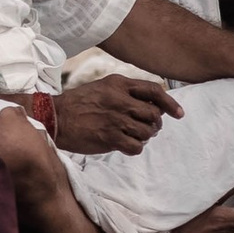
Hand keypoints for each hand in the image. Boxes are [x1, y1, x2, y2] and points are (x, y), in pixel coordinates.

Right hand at [53, 74, 182, 155]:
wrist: (55, 117)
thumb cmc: (79, 103)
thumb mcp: (103, 87)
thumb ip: (126, 92)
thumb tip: (151, 104)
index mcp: (118, 84)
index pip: (154, 91)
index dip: (170, 103)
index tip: (178, 113)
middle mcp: (119, 100)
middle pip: (153, 114)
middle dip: (155, 123)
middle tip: (148, 127)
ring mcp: (115, 120)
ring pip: (147, 132)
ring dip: (144, 137)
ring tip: (133, 136)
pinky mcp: (109, 138)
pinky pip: (136, 147)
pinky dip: (134, 148)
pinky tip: (126, 145)